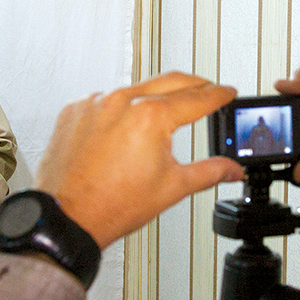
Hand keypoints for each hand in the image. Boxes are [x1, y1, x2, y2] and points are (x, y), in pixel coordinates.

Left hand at [35, 72, 245, 248]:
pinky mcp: (75, 110)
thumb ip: (209, 172)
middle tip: (207, 91)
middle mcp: (122, 102)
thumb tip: (232, 170)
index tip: (228, 92)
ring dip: (154, 96)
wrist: (68, 218)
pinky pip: (105, 100)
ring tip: (166, 113)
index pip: (197, 98)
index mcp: (151, 117)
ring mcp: (95, 103)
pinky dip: (120, 109)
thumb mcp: (172, 188)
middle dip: (194, 85)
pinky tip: (125, 128)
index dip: (219, 95)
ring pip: (135, 89)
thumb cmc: (111, 205)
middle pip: (170, 82)